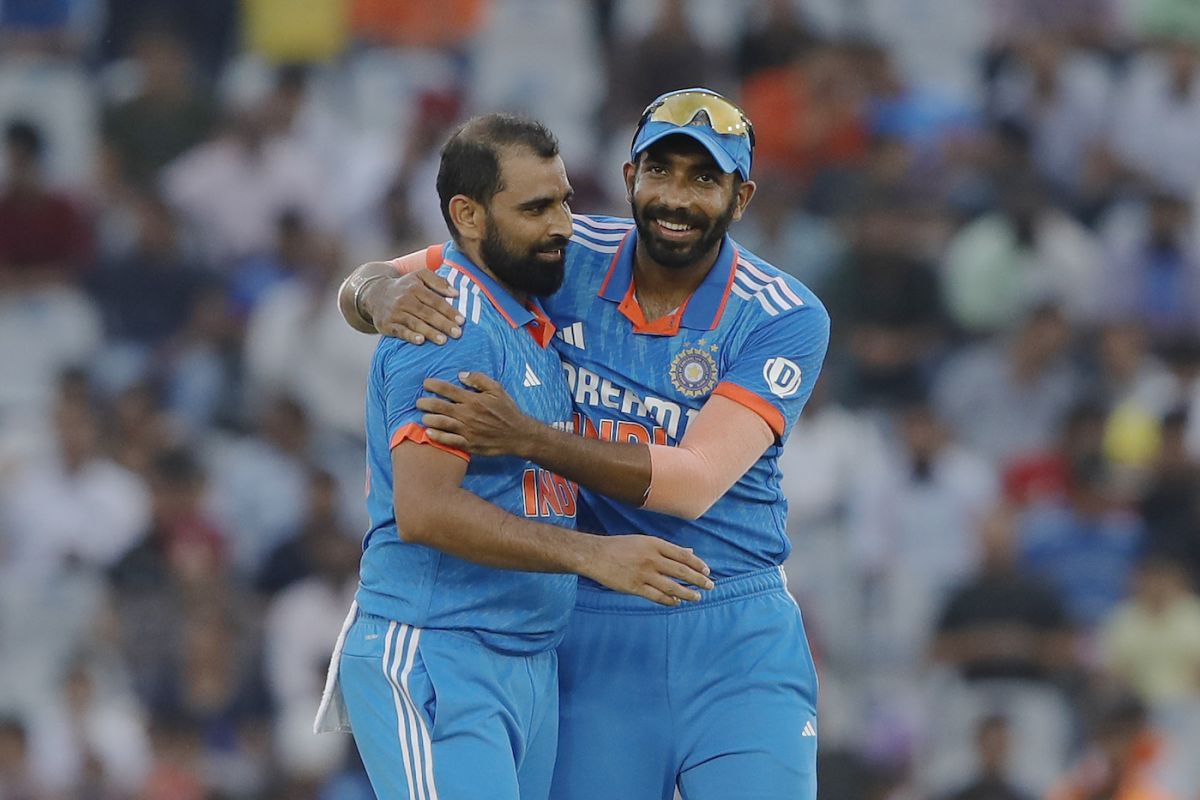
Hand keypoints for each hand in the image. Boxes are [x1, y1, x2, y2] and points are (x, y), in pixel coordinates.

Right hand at [367, 270, 463, 344]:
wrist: (375, 294)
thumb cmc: (405, 287)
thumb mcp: (420, 276)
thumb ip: (439, 281)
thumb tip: (456, 293)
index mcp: (415, 288)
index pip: (435, 300)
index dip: (449, 311)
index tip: (462, 321)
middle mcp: (405, 299)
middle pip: (427, 313)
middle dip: (443, 324)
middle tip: (457, 333)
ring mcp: (396, 312)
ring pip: (415, 323)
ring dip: (430, 332)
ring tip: (443, 340)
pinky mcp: (387, 324)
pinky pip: (400, 331)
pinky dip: (410, 336)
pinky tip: (420, 341)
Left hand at [418, 372, 536, 455]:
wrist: (518, 435)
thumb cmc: (508, 411)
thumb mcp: (498, 389)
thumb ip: (479, 380)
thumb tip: (461, 375)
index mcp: (473, 399)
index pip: (447, 389)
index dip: (433, 385)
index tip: (426, 383)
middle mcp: (467, 414)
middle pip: (439, 406)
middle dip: (425, 402)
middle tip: (419, 402)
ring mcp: (467, 430)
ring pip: (441, 423)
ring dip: (428, 419)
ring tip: (423, 417)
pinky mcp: (469, 443)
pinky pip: (449, 440)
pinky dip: (437, 437)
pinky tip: (429, 433)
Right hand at [583, 535, 713, 606]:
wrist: (595, 555)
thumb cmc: (620, 546)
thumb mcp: (644, 541)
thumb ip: (667, 548)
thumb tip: (690, 551)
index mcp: (654, 544)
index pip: (682, 555)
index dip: (697, 564)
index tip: (707, 571)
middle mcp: (651, 558)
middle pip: (681, 571)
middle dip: (698, 580)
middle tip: (710, 586)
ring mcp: (643, 574)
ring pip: (672, 586)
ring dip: (687, 593)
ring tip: (697, 597)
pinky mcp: (635, 587)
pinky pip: (657, 596)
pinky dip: (669, 600)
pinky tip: (676, 602)